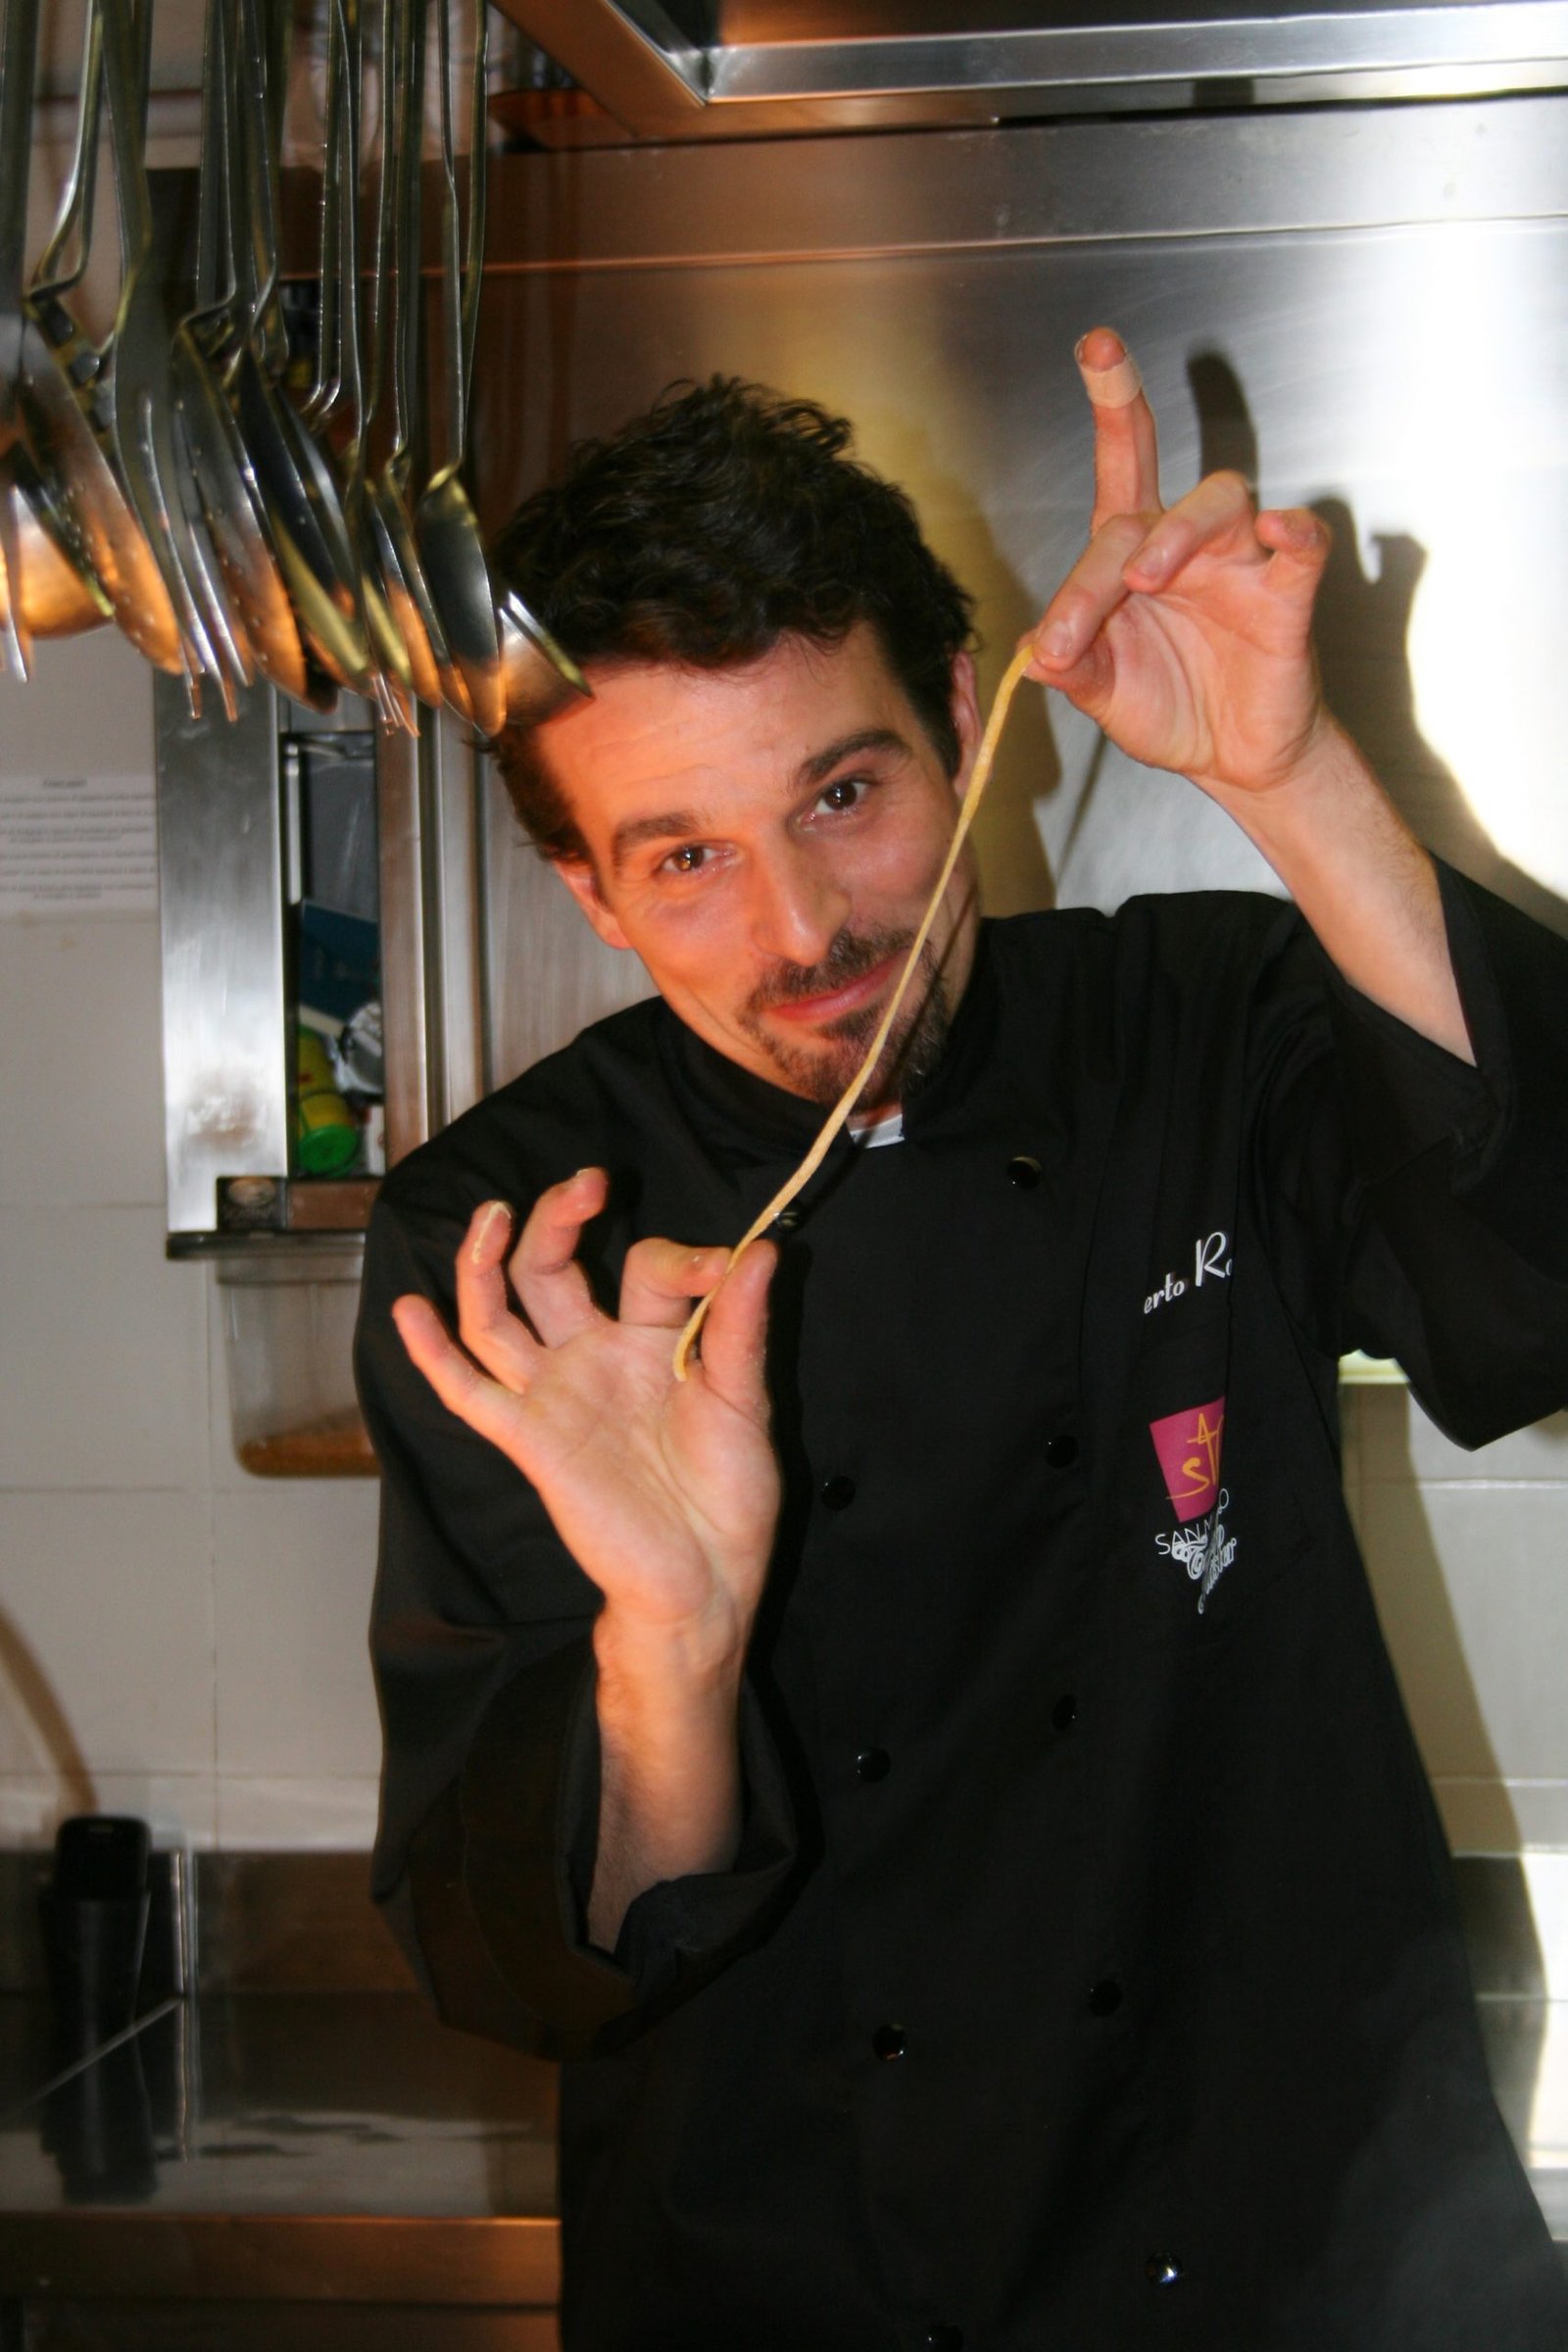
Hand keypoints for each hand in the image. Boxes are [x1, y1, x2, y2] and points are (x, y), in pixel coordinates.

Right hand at [393, 1171, 780, 1679]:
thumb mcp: (744, 1399)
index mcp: (652, 1337)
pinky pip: (470, 1391)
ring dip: (486, 1262)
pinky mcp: (529, 1439)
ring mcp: (555, 1394)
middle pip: (551, 1268)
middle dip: (558, 1219)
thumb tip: (762, 1248)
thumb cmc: (731, 1493)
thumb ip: (740, 1325)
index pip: (648, 1265)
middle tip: (585, 1183)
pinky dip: (434, 1353)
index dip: (685, 1256)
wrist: (706, 1577)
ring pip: (499, 1316)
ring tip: (491, 1213)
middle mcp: (595, 1355)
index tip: (726, 1266)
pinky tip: (410, 1310)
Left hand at [1028, 325, 1333, 797]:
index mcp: (1132, 560)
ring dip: (1181, 530)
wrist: (1235, 760)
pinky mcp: (1287, 596)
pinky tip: (1278, 530)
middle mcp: (1186, 547)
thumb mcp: (1106, 694)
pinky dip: (1294, 531)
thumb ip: (1073, 670)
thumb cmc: (1171, 709)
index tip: (1094, 343)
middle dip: (1123, 476)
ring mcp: (1240, 565)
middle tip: (1102, 568)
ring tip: (1148, 574)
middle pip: (1156, 492)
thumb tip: (1035, 650)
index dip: (1111, 407)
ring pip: (1221, 502)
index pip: (1116, 479)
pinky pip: (1302, 545)